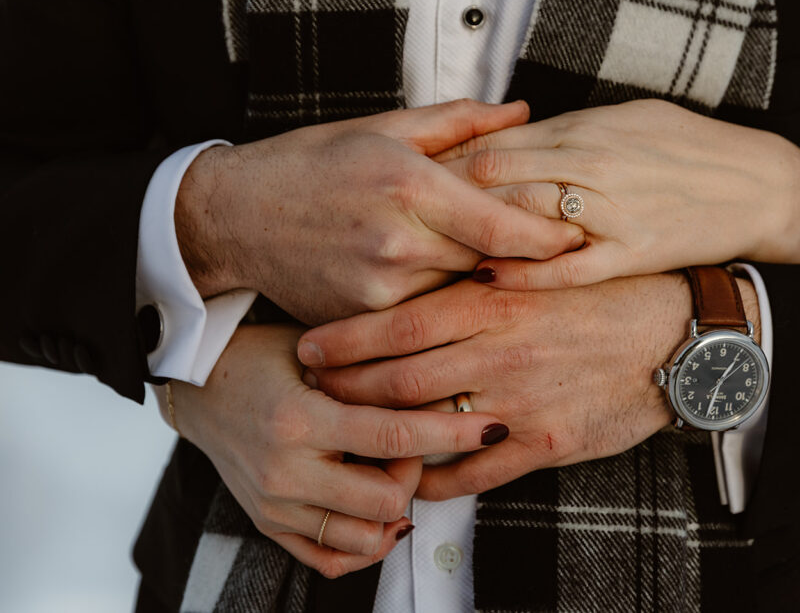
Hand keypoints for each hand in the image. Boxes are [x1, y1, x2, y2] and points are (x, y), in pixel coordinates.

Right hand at [162, 324, 509, 577]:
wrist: (195, 385)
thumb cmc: (263, 354)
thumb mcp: (316, 349)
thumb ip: (371, 368)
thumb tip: (443, 378)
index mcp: (300, 419)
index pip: (393, 436)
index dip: (451, 434)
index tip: (493, 427)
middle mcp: (285, 471)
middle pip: (386, 499)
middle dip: (417, 472)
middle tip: (413, 440)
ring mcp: (274, 506)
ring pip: (364, 538)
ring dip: (394, 508)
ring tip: (389, 469)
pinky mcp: (268, 525)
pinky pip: (330, 561)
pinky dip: (366, 543)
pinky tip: (380, 511)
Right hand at [175, 100, 583, 323]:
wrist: (235, 217)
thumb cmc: (311, 164)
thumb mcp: (382, 128)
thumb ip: (458, 123)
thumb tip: (522, 111)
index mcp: (409, 186)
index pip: (502, 227)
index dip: (550, 239)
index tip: (577, 240)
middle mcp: (398, 242)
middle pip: (489, 264)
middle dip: (523, 263)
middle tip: (557, 259)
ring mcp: (379, 288)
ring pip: (459, 294)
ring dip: (481, 285)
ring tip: (506, 281)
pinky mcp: (362, 318)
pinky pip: (421, 316)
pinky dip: (440, 305)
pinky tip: (447, 294)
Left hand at [298, 275, 757, 500]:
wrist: (678, 335)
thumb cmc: (608, 292)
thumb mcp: (544, 267)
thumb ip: (484, 277)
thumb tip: (429, 276)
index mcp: (498, 300)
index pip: (402, 322)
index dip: (346, 339)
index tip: (308, 346)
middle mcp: (501, 352)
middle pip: (400, 378)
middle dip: (346, 389)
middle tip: (313, 391)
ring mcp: (522, 401)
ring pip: (429, 426)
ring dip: (381, 435)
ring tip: (349, 436)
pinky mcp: (547, 442)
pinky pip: (475, 474)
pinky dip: (435, 481)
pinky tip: (412, 480)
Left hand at [436, 99, 799, 289]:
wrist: (757, 185)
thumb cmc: (686, 147)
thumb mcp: (623, 118)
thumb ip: (562, 131)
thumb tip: (506, 135)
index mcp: (585, 129)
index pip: (493, 145)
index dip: (444, 167)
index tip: (408, 186)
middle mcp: (590, 167)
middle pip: (493, 182)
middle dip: (440, 205)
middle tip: (397, 228)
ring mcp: (610, 213)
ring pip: (522, 221)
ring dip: (471, 240)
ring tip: (429, 257)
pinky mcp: (630, 255)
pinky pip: (567, 269)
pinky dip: (524, 273)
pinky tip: (487, 279)